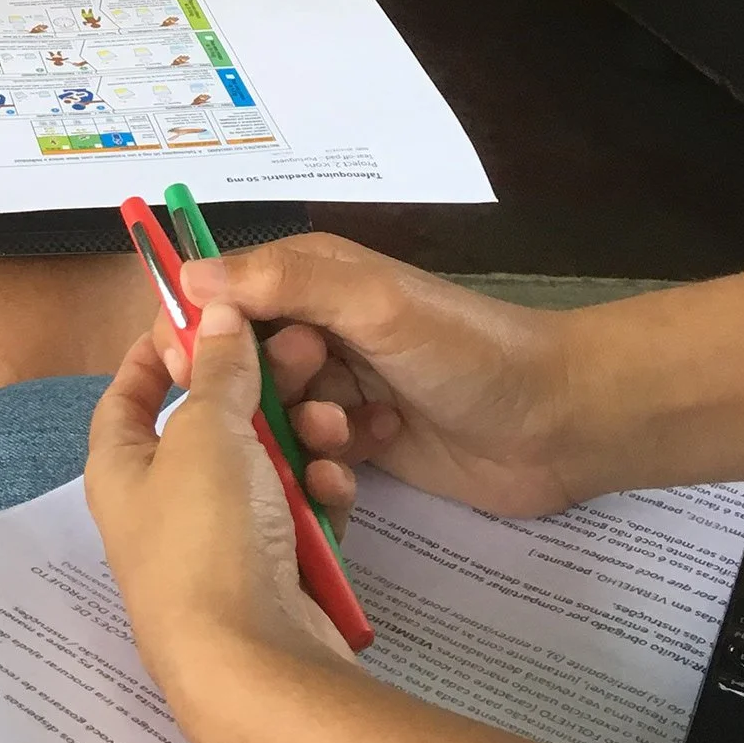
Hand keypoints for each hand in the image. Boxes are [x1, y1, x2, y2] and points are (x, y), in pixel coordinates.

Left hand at [85, 305, 355, 720]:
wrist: (252, 666)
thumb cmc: (206, 535)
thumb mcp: (207, 431)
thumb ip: (217, 369)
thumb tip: (214, 310)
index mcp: (119, 466)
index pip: (127, 393)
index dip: (160, 351)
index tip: (203, 315)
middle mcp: (160, 506)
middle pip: (211, 424)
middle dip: (261, 390)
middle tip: (306, 355)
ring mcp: (217, 546)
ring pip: (264, 469)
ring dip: (301, 445)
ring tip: (330, 431)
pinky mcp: (270, 578)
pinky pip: (295, 519)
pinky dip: (317, 502)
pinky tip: (336, 493)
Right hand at [178, 234, 577, 518]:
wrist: (556, 423)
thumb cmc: (464, 349)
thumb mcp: (372, 303)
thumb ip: (283, 284)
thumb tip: (186, 278)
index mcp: (309, 277)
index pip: (218, 297)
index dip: (197, 334)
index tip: (194, 374)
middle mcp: (315, 327)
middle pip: (238, 365)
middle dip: (259, 388)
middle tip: (309, 392)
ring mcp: (337, 387)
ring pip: (271, 417)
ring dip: (295, 430)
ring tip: (344, 434)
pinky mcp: (358, 442)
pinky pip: (307, 457)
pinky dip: (323, 465)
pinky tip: (360, 464)